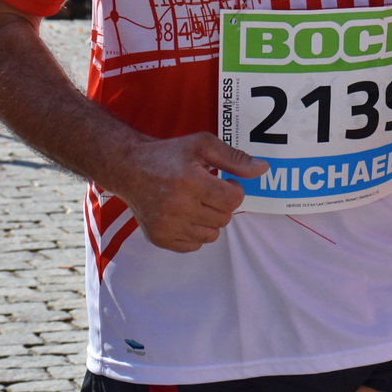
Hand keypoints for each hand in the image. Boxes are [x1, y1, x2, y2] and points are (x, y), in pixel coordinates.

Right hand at [111, 132, 266, 252]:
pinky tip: (184, 214)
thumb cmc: (168, 154)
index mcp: (190, 182)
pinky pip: (194, 246)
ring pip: (212, 235)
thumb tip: (262, 169)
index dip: (235, 191)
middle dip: (222, 203)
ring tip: (196, 202)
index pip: (232, 201)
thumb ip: (234, 158)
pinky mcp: (159, 238)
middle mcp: (177, 207)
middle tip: (207, 190)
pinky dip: (195, 232)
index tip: (225, 181)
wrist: (129, 168)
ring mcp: (166, 226)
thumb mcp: (203, 145)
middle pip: (224, 218)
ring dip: (210, 219)